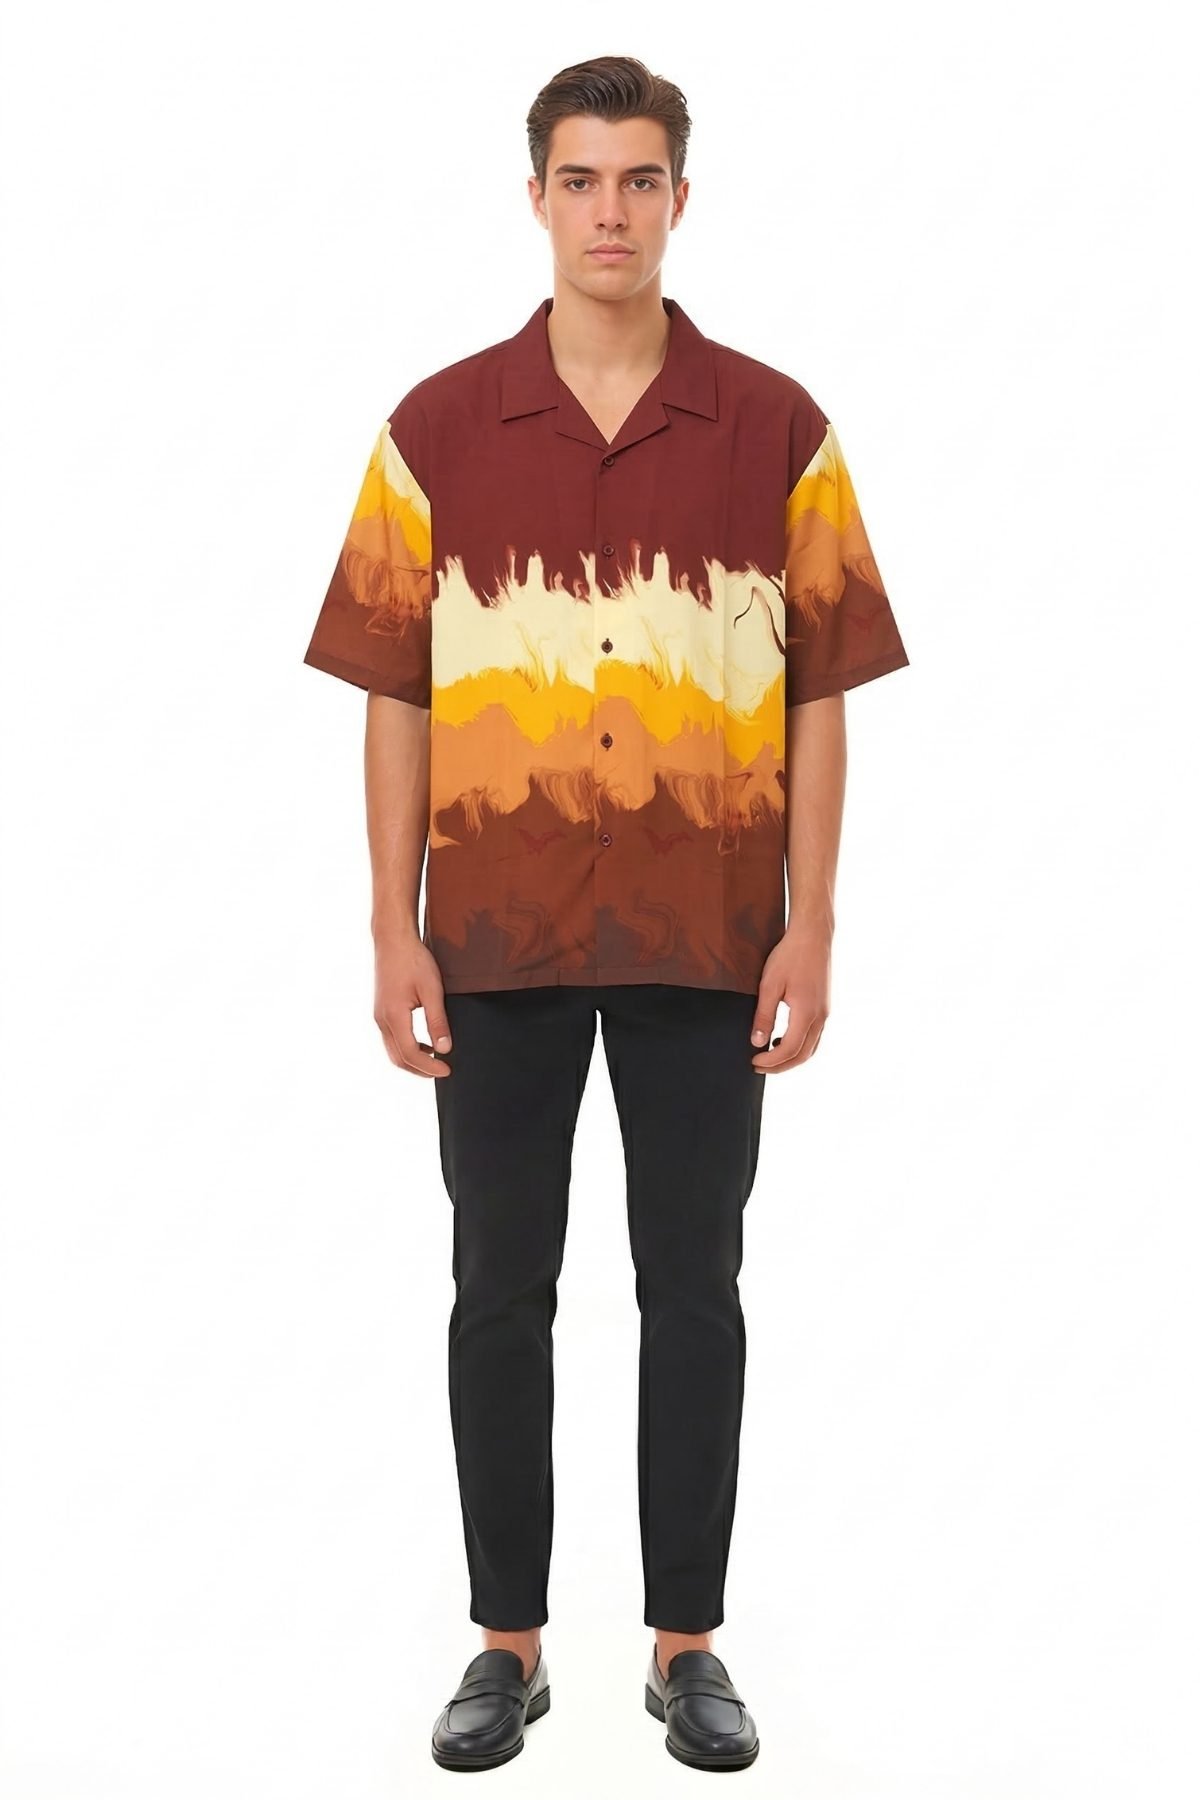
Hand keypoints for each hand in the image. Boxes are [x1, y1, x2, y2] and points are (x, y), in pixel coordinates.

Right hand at [373, 931, 453, 1076]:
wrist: (393, 940)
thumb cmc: (413, 960)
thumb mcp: (432, 990)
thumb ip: (437, 1021)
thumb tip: (444, 1048)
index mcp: (394, 1016)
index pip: (410, 1054)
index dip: (430, 1066)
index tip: (448, 1070)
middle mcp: (382, 1020)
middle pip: (398, 1058)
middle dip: (420, 1070)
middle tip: (442, 1071)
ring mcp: (378, 1016)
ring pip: (393, 1051)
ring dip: (413, 1060)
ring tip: (435, 1060)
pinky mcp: (381, 1011)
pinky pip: (391, 1039)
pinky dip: (407, 1048)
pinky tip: (423, 1044)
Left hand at [749, 924, 830, 1073]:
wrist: (813, 935)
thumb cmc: (790, 956)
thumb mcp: (769, 985)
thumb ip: (764, 1015)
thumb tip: (757, 1042)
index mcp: (807, 1013)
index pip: (790, 1050)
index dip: (771, 1061)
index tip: (754, 1061)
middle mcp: (821, 1017)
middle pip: (803, 1055)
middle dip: (780, 1066)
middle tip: (759, 1066)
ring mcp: (825, 1012)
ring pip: (811, 1048)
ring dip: (791, 1058)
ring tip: (769, 1056)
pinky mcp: (825, 1006)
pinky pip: (814, 1036)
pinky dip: (799, 1045)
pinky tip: (783, 1039)